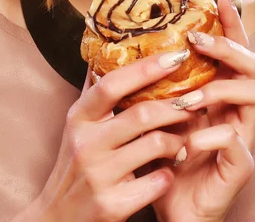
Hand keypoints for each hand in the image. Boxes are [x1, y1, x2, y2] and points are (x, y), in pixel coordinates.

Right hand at [25, 49, 199, 221]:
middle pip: (141, 114)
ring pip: (154, 145)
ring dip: (178, 140)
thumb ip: (96, 92)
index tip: (175, 56)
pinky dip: (169, 173)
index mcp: (78, 117)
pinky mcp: (112, 205)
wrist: (59, 217)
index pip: (112, 84)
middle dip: (175, 107)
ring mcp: (98, 176)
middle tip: (195, 101)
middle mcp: (85, 143)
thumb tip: (108, 49)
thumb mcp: (78, 125)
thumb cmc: (76, 163)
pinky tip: (171, 169)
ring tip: (186, 137)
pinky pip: (157, 182)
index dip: (145, 68)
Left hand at [151, 0, 254, 221]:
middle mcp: (235, 108)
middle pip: (253, 63)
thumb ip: (149, 84)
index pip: (231, 49)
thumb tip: (115, 49)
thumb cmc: (164, 158)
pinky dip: (210, 137)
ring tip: (187, 99)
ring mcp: (242, 135)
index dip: (230, 22)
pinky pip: (237, 141)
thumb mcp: (154, 114)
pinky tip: (186, 145)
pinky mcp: (240, 166)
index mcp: (217, 92)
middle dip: (228, 45)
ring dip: (219, 88)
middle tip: (198, 40)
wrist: (171, 208)